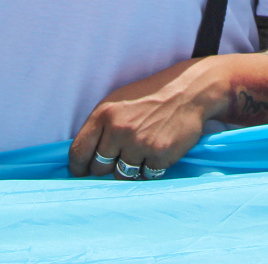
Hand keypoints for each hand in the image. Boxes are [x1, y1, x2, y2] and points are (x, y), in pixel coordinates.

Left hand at [67, 59, 224, 179]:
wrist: (189, 91)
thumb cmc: (150, 97)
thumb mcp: (118, 102)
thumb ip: (101, 127)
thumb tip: (86, 160)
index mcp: (104, 114)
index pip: (78, 151)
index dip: (78, 167)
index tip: (82, 173)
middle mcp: (119, 130)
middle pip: (99, 168)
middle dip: (106, 168)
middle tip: (119, 158)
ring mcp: (140, 144)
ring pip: (122, 176)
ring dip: (129, 169)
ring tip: (141, 151)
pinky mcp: (159, 156)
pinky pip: (145, 176)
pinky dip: (149, 169)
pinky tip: (156, 152)